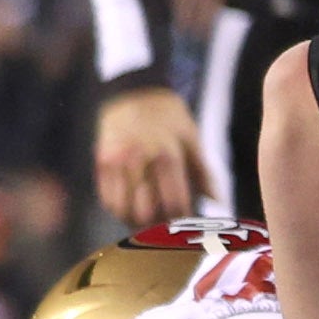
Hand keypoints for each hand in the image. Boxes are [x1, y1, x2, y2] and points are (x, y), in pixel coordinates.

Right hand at [94, 82, 203, 225]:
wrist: (134, 92)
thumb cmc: (169, 117)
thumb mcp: (192, 138)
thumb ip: (204, 172)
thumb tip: (217, 202)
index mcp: (167, 156)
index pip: (174, 202)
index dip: (182, 219)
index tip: (188, 224)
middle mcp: (138, 161)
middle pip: (145, 212)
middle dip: (158, 224)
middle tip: (168, 226)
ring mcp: (116, 163)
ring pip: (122, 210)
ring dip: (136, 222)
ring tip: (150, 222)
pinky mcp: (101, 163)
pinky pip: (107, 199)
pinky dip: (119, 210)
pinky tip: (133, 209)